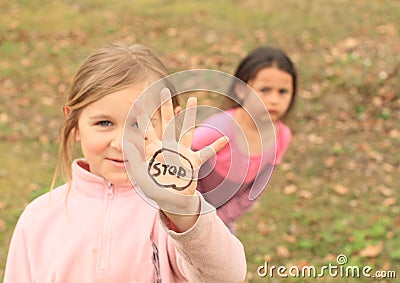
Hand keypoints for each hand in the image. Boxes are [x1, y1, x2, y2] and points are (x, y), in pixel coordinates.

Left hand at [124, 88, 227, 215]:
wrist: (170, 200)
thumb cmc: (154, 188)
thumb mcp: (140, 175)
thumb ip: (134, 158)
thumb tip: (125, 141)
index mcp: (154, 149)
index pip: (147, 129)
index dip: (142, 115)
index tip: (139, 99)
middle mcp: (168, 146)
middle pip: (166, 122)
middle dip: (165, 107)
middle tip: (163, 90)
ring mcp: (181, 152)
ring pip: (186, 129)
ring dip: (190, 115)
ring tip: (193, 99)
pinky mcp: (193, 162)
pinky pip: (207, 152)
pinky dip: (216, 146)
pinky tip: (225, 138)